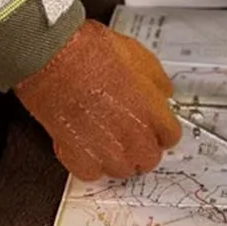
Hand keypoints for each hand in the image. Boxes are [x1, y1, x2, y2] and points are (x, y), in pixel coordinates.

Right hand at [15, 20, 182, 180]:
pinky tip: (85, 142)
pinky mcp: (78, 158)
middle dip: (142, 147)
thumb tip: (162, 92)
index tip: (153, 126)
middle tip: (130, 132)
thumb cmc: (90, 52)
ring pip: (122, 170)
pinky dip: (89, 162)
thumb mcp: (138, 55)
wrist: (55, 58)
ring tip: (106, 137)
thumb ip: (157, 81)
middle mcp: (134, 137)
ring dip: (117, 157)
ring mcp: (107, 151)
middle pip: (149, 159)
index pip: (171, 137)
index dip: (160, 129)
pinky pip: (92, 173)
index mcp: (152, 113)